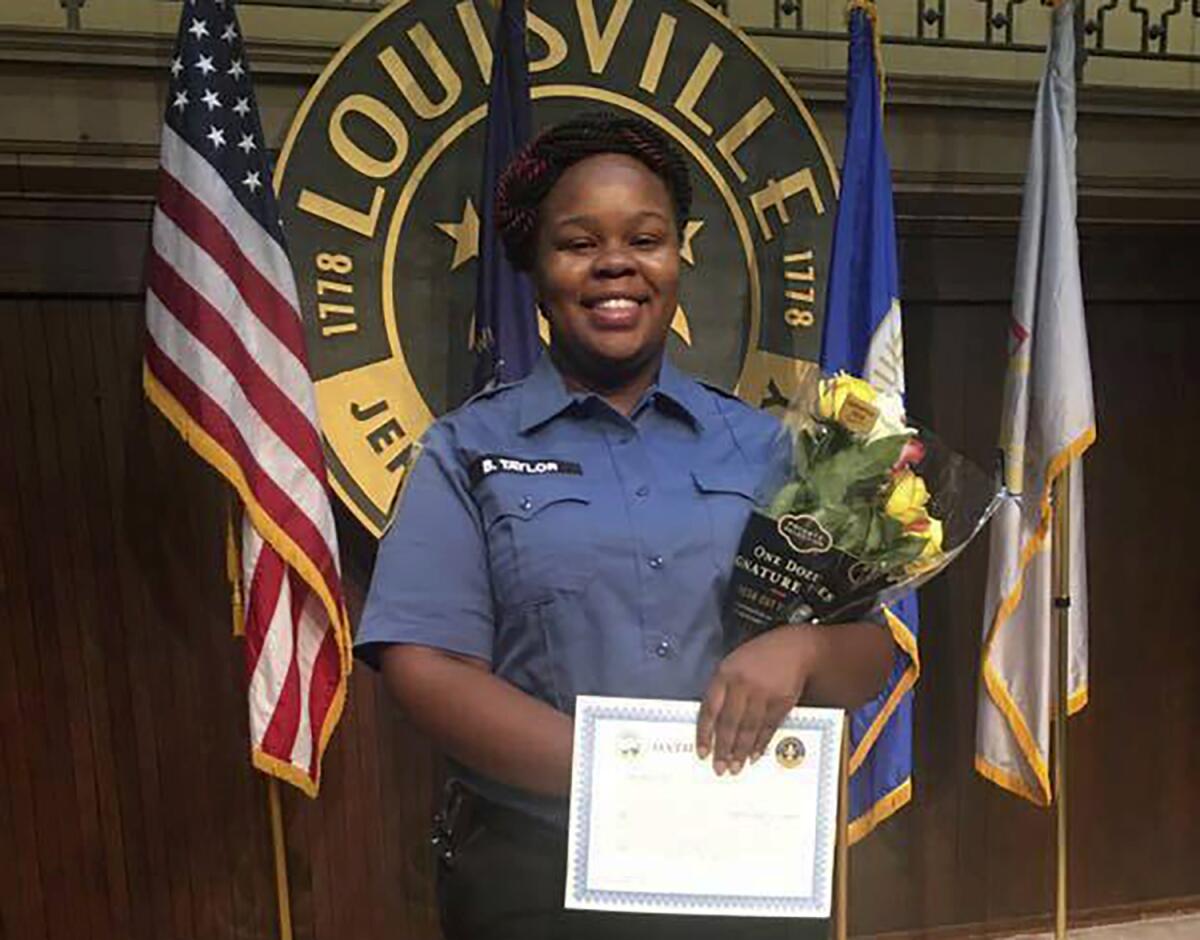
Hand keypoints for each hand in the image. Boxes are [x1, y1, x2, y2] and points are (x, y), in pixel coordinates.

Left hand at [696, 626, 814, 775]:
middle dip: (723, 749)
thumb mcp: (733, 664)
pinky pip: (768, 727)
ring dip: (741, 751)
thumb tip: (712, 723)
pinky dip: (760, 743)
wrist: (794, 648)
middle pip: (729, 722)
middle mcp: (742, 684)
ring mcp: (763, 693)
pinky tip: (754, 755)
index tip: (702, 752)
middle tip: (719, 768)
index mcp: (725, 674)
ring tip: (735, 767)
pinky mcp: (782, 701)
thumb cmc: (759, 657)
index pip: (710, 709)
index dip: (704, 733)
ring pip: (748, 728)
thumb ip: (722, 689)